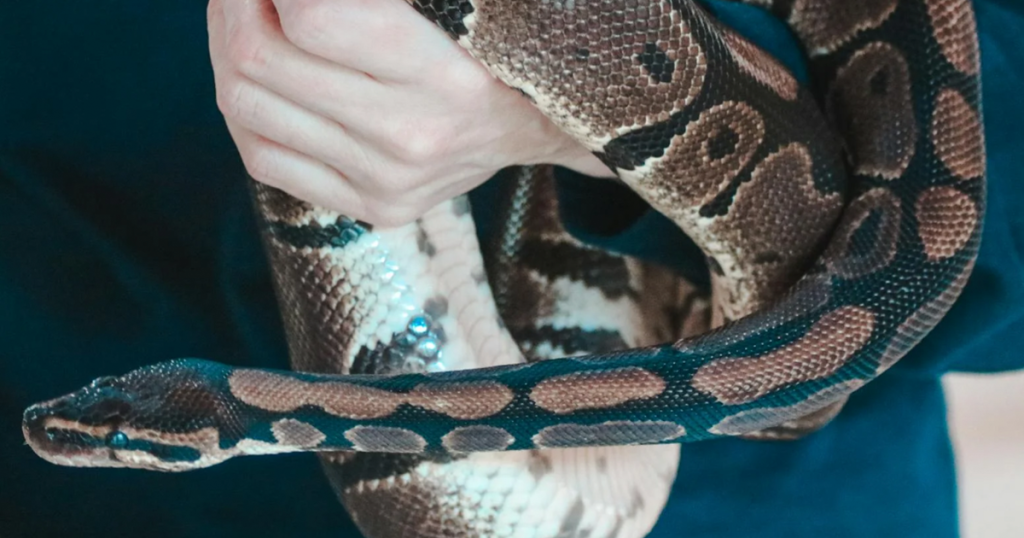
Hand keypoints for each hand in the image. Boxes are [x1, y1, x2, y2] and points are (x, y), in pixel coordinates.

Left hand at [206, 0, 612, 226]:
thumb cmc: (485, 42)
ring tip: (245, 19)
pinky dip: (245, 107)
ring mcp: (388, 182)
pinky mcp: (371, 208)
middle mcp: (414, 137)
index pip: (314, 18)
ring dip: (228, 47)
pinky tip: (260, 79)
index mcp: (446, 74)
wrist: (535, 124)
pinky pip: (263, 157)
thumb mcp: (446, 1)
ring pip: (248, 106)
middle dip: (234, 3)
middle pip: (262, 60)